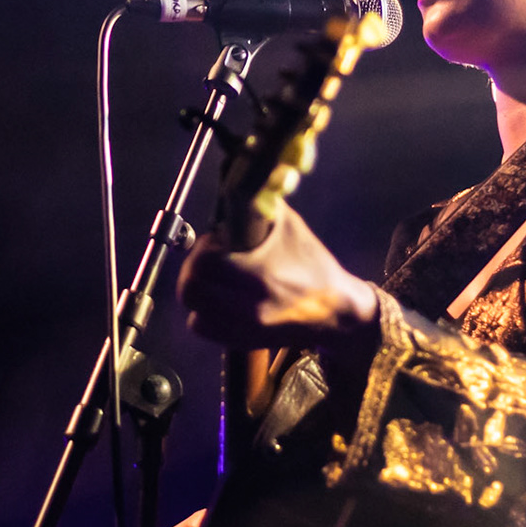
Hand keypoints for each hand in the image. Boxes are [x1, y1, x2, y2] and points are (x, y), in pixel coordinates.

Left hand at [176, 204, 379, 353]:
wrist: (335, 312)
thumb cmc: (314, 267)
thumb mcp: (292, 228)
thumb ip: (264, 207)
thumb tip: (240, 185)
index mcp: (258, 275)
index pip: (203, 264)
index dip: (204, 248)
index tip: (217, 242)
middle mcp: (246, 307)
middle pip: (190, 289)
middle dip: (194, 269)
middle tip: (209, 260)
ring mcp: (242, 329)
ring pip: (192, 310)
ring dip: (197, 291)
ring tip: (213, 279)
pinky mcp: (241, 341)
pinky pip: (202, 328)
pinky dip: (202, 313)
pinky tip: (218, 300)